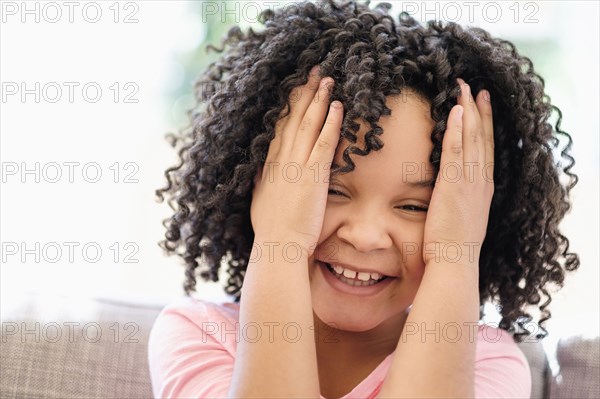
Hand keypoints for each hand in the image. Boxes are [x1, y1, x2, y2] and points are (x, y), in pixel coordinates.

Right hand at [250, 66, 342, 256]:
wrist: (278, 247)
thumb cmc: (271, 228)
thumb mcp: (260, 198)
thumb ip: (262, 179)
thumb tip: (261, 166)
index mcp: (269, 165)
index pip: (280, 127)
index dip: (289, 105)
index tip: (297, 87)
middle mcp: (281, 161)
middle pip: (293, 119)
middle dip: (304, 93)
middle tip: (314, 72)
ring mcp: (296, 167)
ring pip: (307, 125)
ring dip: (318, 100)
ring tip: (328, 80)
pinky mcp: (313, 177)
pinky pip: (323, 143)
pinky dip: (330, 123)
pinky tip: (338, 106)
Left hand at [422, 79, 494, 266]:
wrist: (455, 262)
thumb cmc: (453, 246)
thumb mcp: (462, 217)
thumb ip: (459, 199)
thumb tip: (451, 192)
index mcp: (483, 188)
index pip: (486, 149)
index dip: (485, 125)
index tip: (482, 105)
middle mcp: (480, 181)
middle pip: (482, 138)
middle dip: (478, 111)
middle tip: (475, 88)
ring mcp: (469, 182)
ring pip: (471, 139)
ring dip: (468, 112)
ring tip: (464, 89)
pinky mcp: (454, 185)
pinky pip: (456, 151)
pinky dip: (457, 130)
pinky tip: (456, 112)